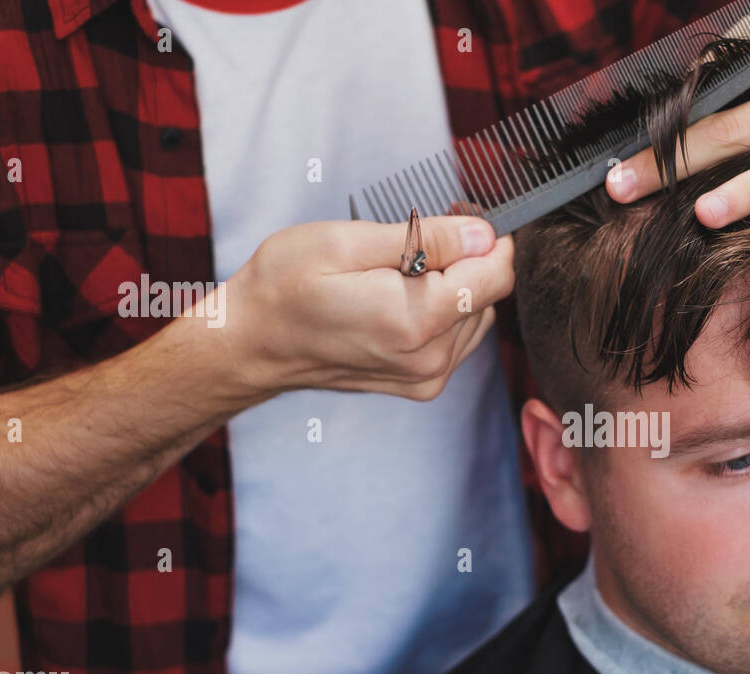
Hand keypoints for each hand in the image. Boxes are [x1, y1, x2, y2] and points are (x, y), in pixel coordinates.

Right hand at [219, 216, 512, 400]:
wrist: (253, 342)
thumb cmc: (285, 286)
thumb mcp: (347, 242)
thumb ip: (426, 239)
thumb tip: (483, 235)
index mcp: (415, 320)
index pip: (497, 274)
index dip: (488, 236)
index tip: (461, 212)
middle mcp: (430, 357)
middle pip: (488, 295)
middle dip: (467, 258)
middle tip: (419, 235)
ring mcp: (427, 377)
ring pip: (476, 316)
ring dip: (455, 286)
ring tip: (403, 268)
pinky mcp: (421, 384)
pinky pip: (458, 339)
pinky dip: (444, 312)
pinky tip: (404, 297)